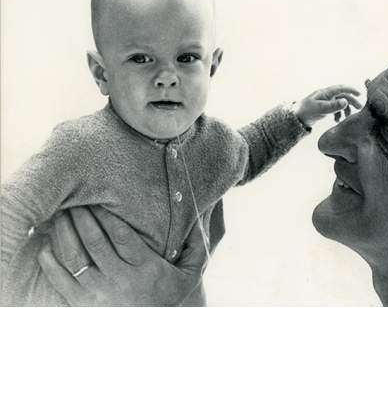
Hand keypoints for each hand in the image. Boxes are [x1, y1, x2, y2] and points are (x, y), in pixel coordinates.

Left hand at [38, 206, 205, 305]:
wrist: (155, 334)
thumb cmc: (172, 297)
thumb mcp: (192, 273)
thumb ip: (197, 244)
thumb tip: (200, 215)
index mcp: (146, 268)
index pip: (122, 235)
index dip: (107, 214)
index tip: (98, 196)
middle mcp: (121, 279)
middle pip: (95, 242)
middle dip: (82, 216)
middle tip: (72, 197)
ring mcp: (100, 294)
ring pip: (77, 259)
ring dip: (65, 234)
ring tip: (58, 214)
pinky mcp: (84, 305)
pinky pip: (62, 282)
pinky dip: (51, 263)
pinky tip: (44, 245)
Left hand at [294, 84, 360, 127]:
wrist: (296, 118)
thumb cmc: (306, 111)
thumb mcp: (320, 108)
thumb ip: (332, 106)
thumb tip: (345, 101)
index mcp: (325, 93)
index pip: (341, 88)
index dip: (351, 90)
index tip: (359, 94)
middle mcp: (327, 96)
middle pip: (342, 96)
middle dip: (351, 101)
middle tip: (359, 108)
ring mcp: (326, 102)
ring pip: (340, 103)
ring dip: (345, 109)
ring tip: (347, 117)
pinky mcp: (324, 109)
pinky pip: (335, 109)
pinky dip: (338, 114)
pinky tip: (337, 120)